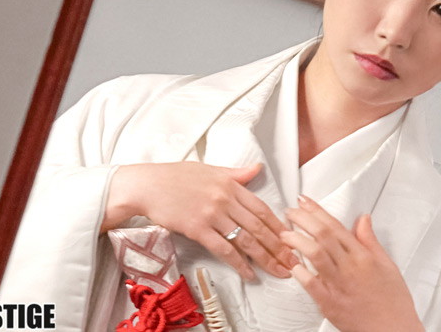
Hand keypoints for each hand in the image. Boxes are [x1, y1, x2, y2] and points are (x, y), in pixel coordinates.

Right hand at [103, 161, 298, 280]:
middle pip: (259, 226)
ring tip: (279, 270)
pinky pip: (224, 249)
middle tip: (293, 260)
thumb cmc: (175, 177)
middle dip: (279, 246)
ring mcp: (212, 214)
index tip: (292, 238)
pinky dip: (239, 263)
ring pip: (246, 239)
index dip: (279, 225)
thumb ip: (236, 174)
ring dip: (265, 258)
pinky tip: (249, 274)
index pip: (262, 208)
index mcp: (231, 184)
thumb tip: (257, 168)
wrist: (147, 185)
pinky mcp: (198, 228)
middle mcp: (225, 199)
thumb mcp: (210, 169)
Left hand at [281, 195, 424, 331]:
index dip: (317, 211)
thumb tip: (363, 219)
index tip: (305, 201)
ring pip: (314, 255)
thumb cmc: (393, 301)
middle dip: (303, 220)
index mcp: (363, 256)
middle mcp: (349, 268)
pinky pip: (311, 284)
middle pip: (322, 236)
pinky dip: (300, 272)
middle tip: (291, 211)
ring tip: (285, 234)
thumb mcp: (387, 265)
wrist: (394, 330)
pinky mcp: (330, 304)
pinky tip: (292, 263)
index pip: (335, 226)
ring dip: (297, 241)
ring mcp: (338, 285)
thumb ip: (370, 240)